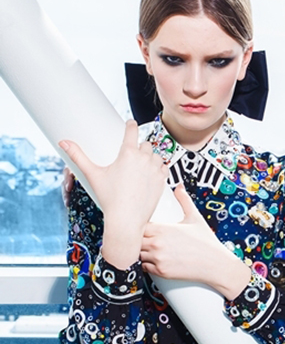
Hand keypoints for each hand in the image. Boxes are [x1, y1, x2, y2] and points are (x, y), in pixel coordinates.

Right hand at [59, 120, 168, 268]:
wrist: (126, 220)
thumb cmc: (109, 198)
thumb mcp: (92, 175)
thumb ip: (77, 156)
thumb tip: (62, 142)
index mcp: (127, 153)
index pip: (132, 129)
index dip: (131, 125)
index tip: (130, 124)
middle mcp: (144, 158)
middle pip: (145, 144)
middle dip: (139, 148)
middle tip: (132, 157)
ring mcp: (155, 169)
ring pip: (156, 155)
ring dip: (150, 158)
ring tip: (141, 167)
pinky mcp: (162, 180)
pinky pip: (164, 167)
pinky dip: (159, 169)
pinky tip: (151, 174)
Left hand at [141, 184, 251, 298]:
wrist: (215, 264)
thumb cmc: (206, 242)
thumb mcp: (195, 217)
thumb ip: (184, 200)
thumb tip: (179, 187)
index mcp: (161, 229)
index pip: (137, 226)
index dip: (138, 226)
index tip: (142, 227)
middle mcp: (157, 243)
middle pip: (134, 240)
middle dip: (138, 239)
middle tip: (144, 239)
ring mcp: (158, 258)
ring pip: (137, 254)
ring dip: (141, 252)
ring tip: (149, 250)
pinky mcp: (161, 272)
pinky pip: (144, 268)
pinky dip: (147, 264)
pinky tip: (154, 260)